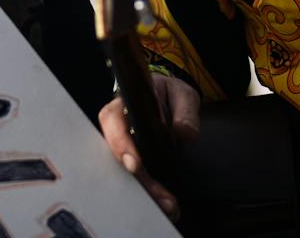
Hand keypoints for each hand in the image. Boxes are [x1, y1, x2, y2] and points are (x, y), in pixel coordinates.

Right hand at [98, 73, 199, 220]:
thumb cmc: (170, 93)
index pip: (113, 121)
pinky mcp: (131, 159)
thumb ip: (186, 111)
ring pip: (124, 170)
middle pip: (117, 154)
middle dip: (138, 179)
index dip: (121, 144)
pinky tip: (163, 202)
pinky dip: (148, 190)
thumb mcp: (183, 95)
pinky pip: (134, 176)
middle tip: (161, 197)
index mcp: (124, 103)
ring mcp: (122, 144)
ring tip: (167, 205)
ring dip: (145, 189)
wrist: (169, 98)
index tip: (134, 165)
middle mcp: (117, 126)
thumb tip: (185, 133)